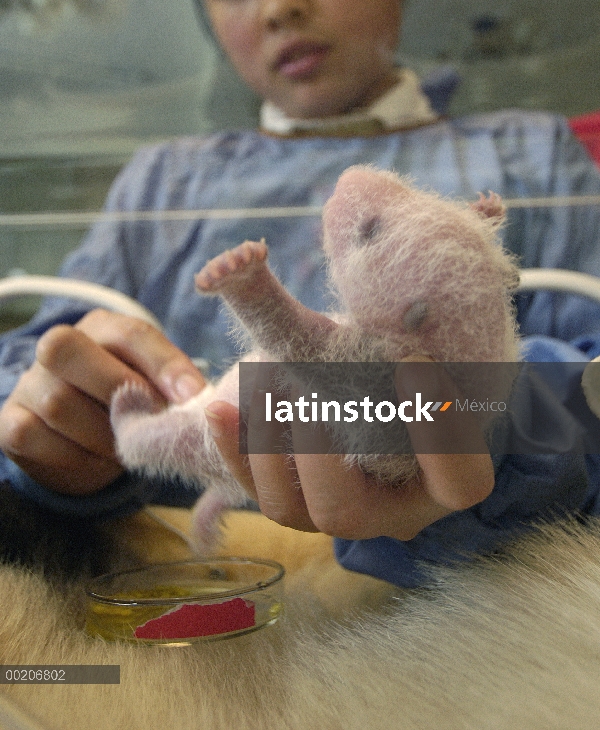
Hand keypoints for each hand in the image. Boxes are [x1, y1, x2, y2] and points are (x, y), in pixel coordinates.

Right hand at [0, 309, 205, 495]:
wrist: (85, 440)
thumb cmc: (128, 404)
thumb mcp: (155, 386)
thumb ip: (174, 385)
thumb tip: (198, 400)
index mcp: (103, 327)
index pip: (130, 333)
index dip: (163, 365)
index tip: (193, 397)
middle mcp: (57, 344)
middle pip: (69, 351)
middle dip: (118, 393)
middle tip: (148, 425)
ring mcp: (29, 382)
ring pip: (57, 402)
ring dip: (100, 435)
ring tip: (123, 448)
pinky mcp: (10, 421)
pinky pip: (32, 434)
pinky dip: (70, 455)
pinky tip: (92, 459)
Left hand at [204, 356, 494, 540]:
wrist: (375, 395)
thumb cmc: (407, 373)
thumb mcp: (412, 356)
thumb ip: (403, 338)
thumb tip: (403, 294)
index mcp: (441, 479)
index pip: (460, 481)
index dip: (439, 432)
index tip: (413, 362)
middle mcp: (388, 508)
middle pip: (348, 513)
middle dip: (316, 455)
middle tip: (303, 396)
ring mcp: (334, 510)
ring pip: (291, 511)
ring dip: (265, 446)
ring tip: (260, 379)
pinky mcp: (290, 500)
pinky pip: (254, 491)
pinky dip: (233, 448)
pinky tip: (219, 407)